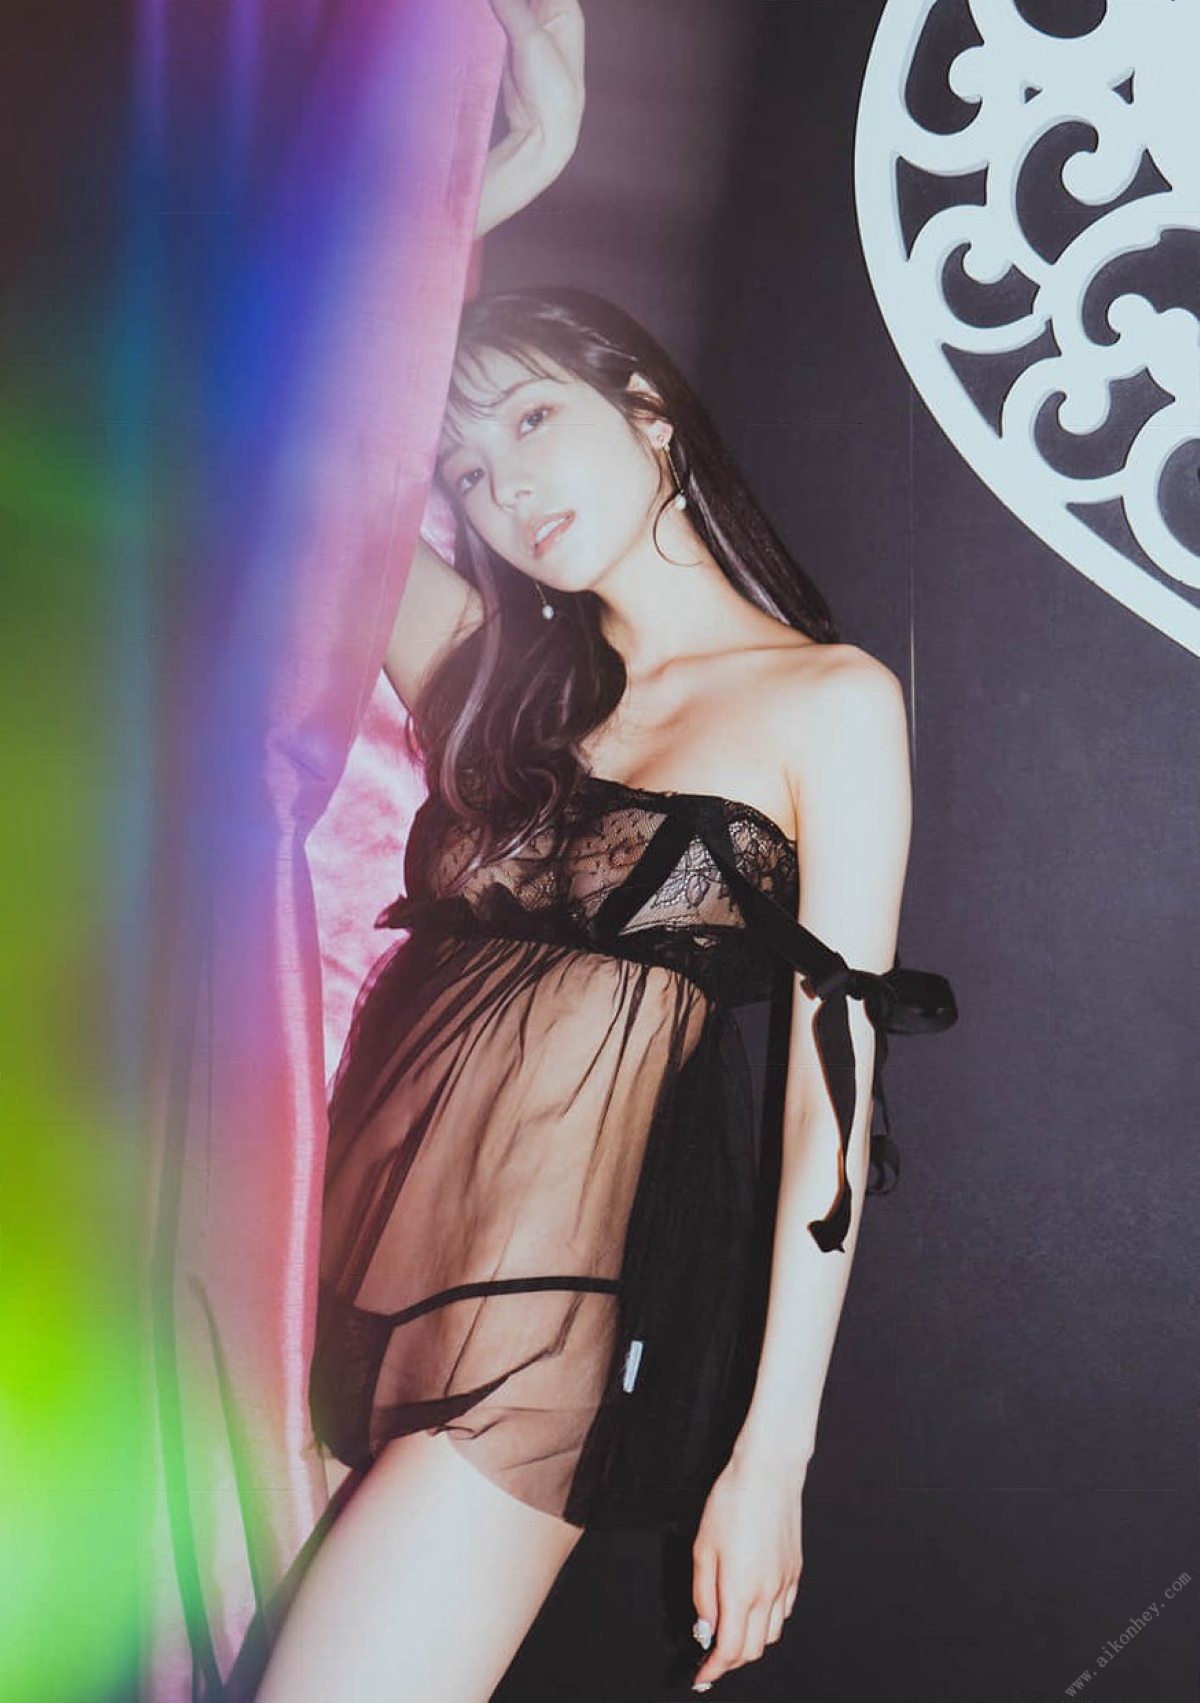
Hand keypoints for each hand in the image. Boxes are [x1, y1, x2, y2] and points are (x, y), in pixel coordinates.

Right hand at [475, 0, 585, 238]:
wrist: (542, 133)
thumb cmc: (550, 91)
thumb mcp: (530, 39)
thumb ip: (510, 5)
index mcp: (565, 10)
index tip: (501, 2)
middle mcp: (549, 17)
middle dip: (504, 2)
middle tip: (490, 7)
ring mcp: (528, 31)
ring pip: (508, 6)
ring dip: (495, 8)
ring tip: (484, 12)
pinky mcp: (510, 46)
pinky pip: (497, 20)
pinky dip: (487, 16)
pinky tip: (477, 15)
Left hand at [690, 1450, 804, 1691]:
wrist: (769, 1472)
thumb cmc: (732, 1502)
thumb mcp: (703, 1547)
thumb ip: (703, 1594)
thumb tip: (706, 1628)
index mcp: (741, 1591)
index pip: (730, 1650)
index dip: (714, 1669)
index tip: (702, 1677)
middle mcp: (768, 1593)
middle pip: (753, 1650)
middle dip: (730, 1660)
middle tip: (710, 1656)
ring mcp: (786, 1583)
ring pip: (771, 1635)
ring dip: (750, 1643)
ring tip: (730, 1632)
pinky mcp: (795, 1571)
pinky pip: (783, 1612)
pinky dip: (767, 1622)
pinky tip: (753, 1608)